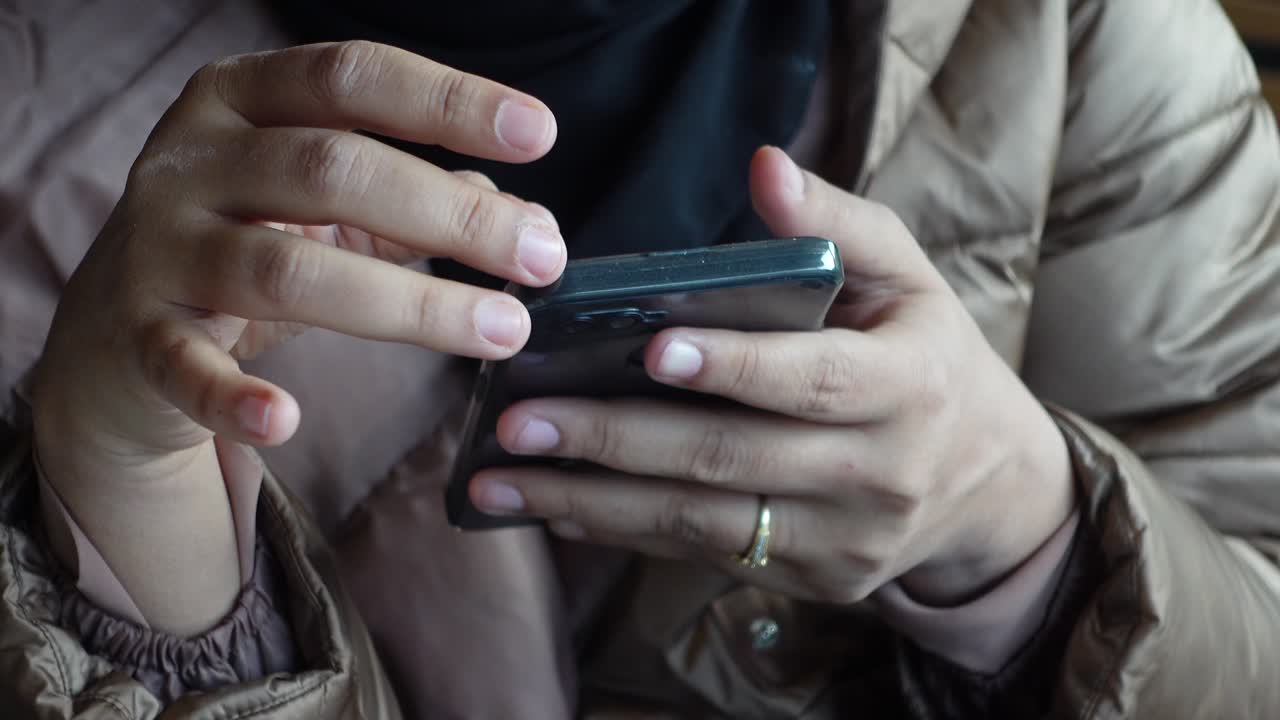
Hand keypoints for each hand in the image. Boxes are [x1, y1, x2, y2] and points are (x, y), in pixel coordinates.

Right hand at [30, 42, 562, 632]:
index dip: (447, 101)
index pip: (351, 78)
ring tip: (503, 329)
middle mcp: (190, 159)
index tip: (539, 133)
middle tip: (544, 255)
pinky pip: (184, 366)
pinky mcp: (136, 337)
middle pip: (332, 169)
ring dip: (406, 305)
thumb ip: (413, 200)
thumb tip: (526, 217)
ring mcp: (157, 247)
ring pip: (284, 269)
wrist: (114, 331)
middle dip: (452, 214)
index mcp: (240, 98)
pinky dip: (233, 396)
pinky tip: (287, 419)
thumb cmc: (245, 244)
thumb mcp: (321, 200)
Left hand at [470, 147, 1072, 605]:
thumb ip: (840, 222)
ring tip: (504, 480)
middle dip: (616, 440)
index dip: (734, 366)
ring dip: (595, 502)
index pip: (814, 379)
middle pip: (734, 458)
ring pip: (706, 523)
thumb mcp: (909, 278)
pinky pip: (707, 554)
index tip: (647, 348)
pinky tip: (558, 507)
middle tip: (519, 420)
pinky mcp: (817, 579)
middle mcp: (880, 473)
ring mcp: (846, 539)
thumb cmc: (928, 357)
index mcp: (909, 385)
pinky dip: (626, 532)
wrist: (987, 482)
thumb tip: (763, 166)